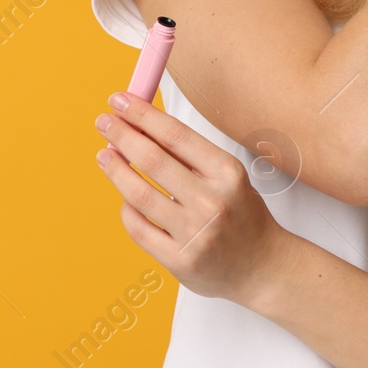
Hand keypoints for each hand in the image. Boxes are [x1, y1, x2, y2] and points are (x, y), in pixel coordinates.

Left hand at [93, 91, 293, 308]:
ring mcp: (195, 233)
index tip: (121, 101)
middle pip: (153, 160)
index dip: (143, 115)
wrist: (263, 266)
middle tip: (104, 121)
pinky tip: (125, 198)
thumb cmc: (242, 215)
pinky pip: (139, 229)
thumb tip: (143, 128)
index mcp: (227, 173)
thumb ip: (191, 157)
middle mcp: (212, 201)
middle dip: (122, 135)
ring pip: (139, 194)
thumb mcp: (229, 177)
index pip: (176, 135)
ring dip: (115, 170)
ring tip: (105, 155)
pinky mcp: (180, 261)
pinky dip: (127, 209)